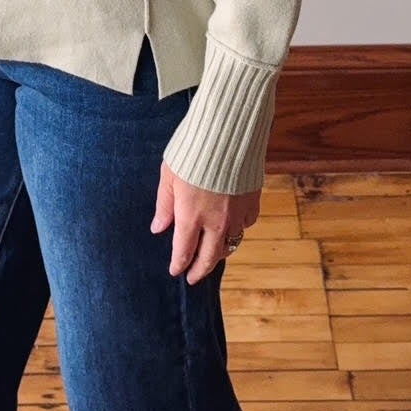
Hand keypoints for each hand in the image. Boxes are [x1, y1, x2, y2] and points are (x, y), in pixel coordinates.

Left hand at [151, 161, 260, 284]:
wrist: (228, 132)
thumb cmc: (193, 149)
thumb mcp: (169, 175)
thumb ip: (165, 204)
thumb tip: (158, 228)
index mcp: (191, 215)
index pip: (184, 251)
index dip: (179, 264)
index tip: (176, 271)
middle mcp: (215, 221)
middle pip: (209, 257)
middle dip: (199, 270)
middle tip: (193, 277)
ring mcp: (236, 213)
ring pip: (230, 244)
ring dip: (219, 252)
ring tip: (212, 254)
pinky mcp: (252, 201)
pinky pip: (246, 225)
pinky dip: (239, 229)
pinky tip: (233, 226)